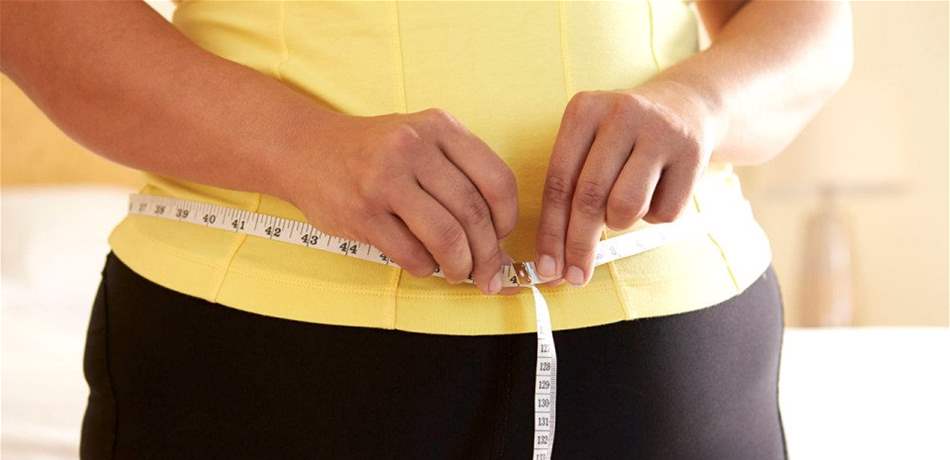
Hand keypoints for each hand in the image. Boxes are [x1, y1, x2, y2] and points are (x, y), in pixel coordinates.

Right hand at [280, 108, 518, 293]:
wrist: (306, 149)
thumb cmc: (375, 152)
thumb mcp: (422, 140)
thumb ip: (460, 177)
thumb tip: (500, 239)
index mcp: (439, 127)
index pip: (496, 180)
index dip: (508, 219)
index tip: (503, 236)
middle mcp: (413, 148)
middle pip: (473, 214)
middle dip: (489, 254)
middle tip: (489, 273)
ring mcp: (385, 180)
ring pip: (447, 237)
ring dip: (461, 266)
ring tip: (460, 272)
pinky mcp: (362, 213)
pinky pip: (411, 254)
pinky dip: (426, 268)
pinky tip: (425, 264)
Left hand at [534, 80, 722, 286]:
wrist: (686, 107)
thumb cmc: (622, 140)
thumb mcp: (589, 145)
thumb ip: (569, 190)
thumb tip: (554, 259)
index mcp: (584, 110)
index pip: (558, 181)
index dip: (551, 231)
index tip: (548, 267)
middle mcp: (621, 114)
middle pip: (589, 197)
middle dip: (579, 245)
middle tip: (575, 276)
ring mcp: (660, 131)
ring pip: (627, 206)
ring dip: (621, 222)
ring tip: (625, 205)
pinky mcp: (692, 153)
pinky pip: (664, 212)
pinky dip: (655, 216)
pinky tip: (658, 192)